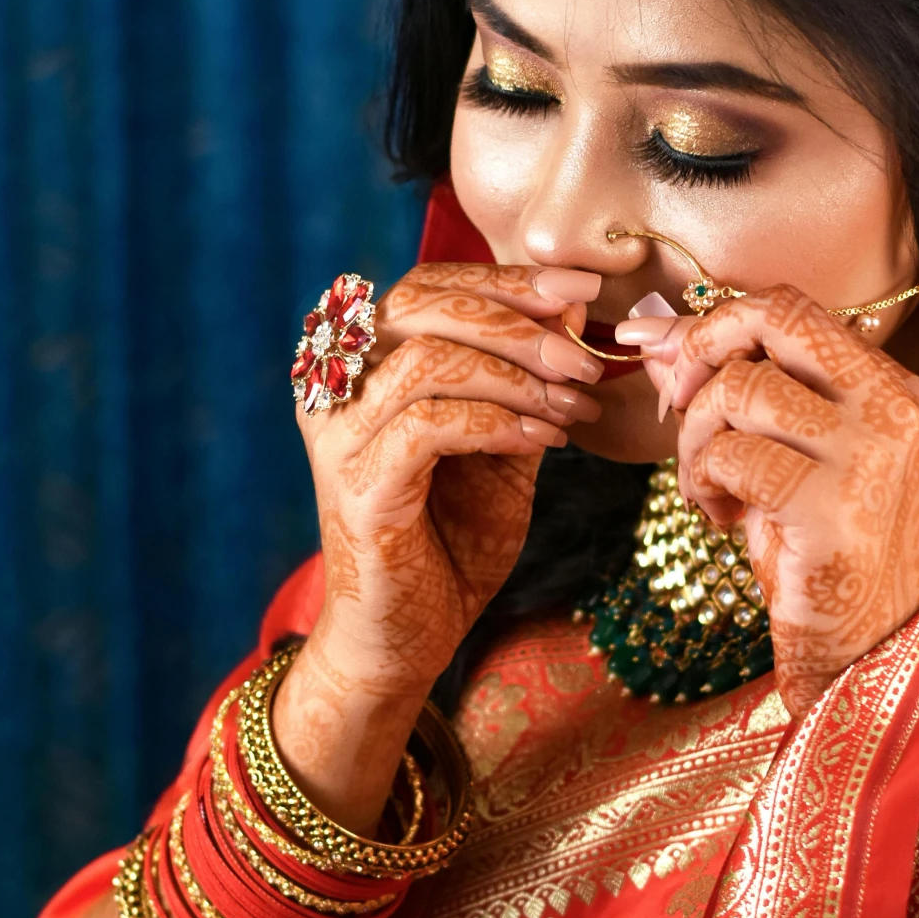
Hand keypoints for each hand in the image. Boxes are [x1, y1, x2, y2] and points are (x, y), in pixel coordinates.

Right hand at [274, 261, 601, 814]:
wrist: (408, 639)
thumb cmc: (452, 541)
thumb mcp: (501, 446)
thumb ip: (524, 383)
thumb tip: (573, 311)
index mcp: (361, 367)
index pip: (426, 287)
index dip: (505, 278)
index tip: (582, 289)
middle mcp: (334, 392)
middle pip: (419, 306)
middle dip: (516, 317)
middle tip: (584, 353)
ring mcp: (339, 439)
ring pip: (428, 362)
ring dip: (517, 374)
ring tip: (573, 404)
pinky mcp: (359, 489)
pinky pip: (431, 425)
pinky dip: (498, 422)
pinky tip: (545, 440)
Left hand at [640, 287, 918, 718]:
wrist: (870, 654)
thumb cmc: (822, 554)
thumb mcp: (784, 459)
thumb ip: (733, 391)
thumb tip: (652, 335)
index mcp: (896, 389)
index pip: (795, 311)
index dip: (717, 320)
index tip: (664, 352)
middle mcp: (895, 407)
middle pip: (774, 319)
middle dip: (702, 348)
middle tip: (678, 405)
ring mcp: (870, 452)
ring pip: (740, 389)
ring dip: (696, 439)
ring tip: (709, 488)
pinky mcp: (832, 503)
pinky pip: (732, 455)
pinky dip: (705, 483)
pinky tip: (723, 518)